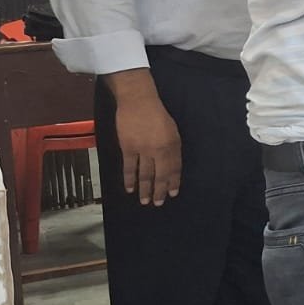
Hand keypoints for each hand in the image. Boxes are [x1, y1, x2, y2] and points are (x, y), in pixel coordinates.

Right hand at [105, 70, 180, 205]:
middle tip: (158, 203)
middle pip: (160, 175)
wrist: (138, 101)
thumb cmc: (157, 114)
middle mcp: (159, 150)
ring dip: (145, 189)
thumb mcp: (172, 130)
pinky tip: (130, 189)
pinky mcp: (128, 148)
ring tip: (145, 201)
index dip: (173, 182)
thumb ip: (172, 148)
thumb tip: (171, 166)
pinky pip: (129, 168)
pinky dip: (129, 180)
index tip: (172, 193)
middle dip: (160, 191)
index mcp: (173, 145)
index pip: (174, 169)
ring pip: (145, 174)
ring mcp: (143, 150)